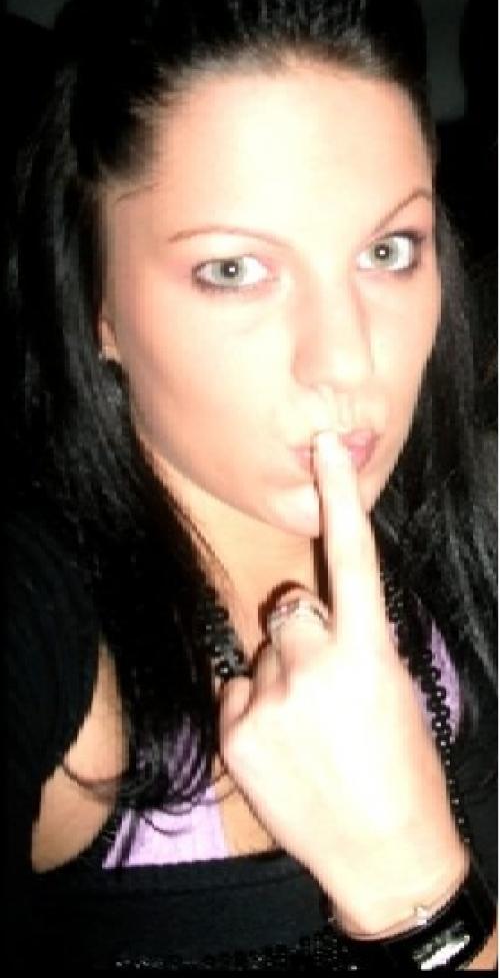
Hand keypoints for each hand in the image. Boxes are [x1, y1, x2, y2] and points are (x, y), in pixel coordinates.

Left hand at [219, 430, 467, 933]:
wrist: (385, 854)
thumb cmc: (402, 766)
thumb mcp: (395, 688)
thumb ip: (353, 639)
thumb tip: (310, 613)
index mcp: (369, 651)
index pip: (351, 558)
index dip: (338, 497)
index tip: (325, 445)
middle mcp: (315, 666)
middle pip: (290, 612)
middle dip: (304, 636)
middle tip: (327, 690)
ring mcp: (270, 700)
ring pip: (263, 654)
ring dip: (280, 678)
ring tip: (310, 729)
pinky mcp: (235, 733)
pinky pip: (236, 692)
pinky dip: (254, 710)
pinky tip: (284, 747)